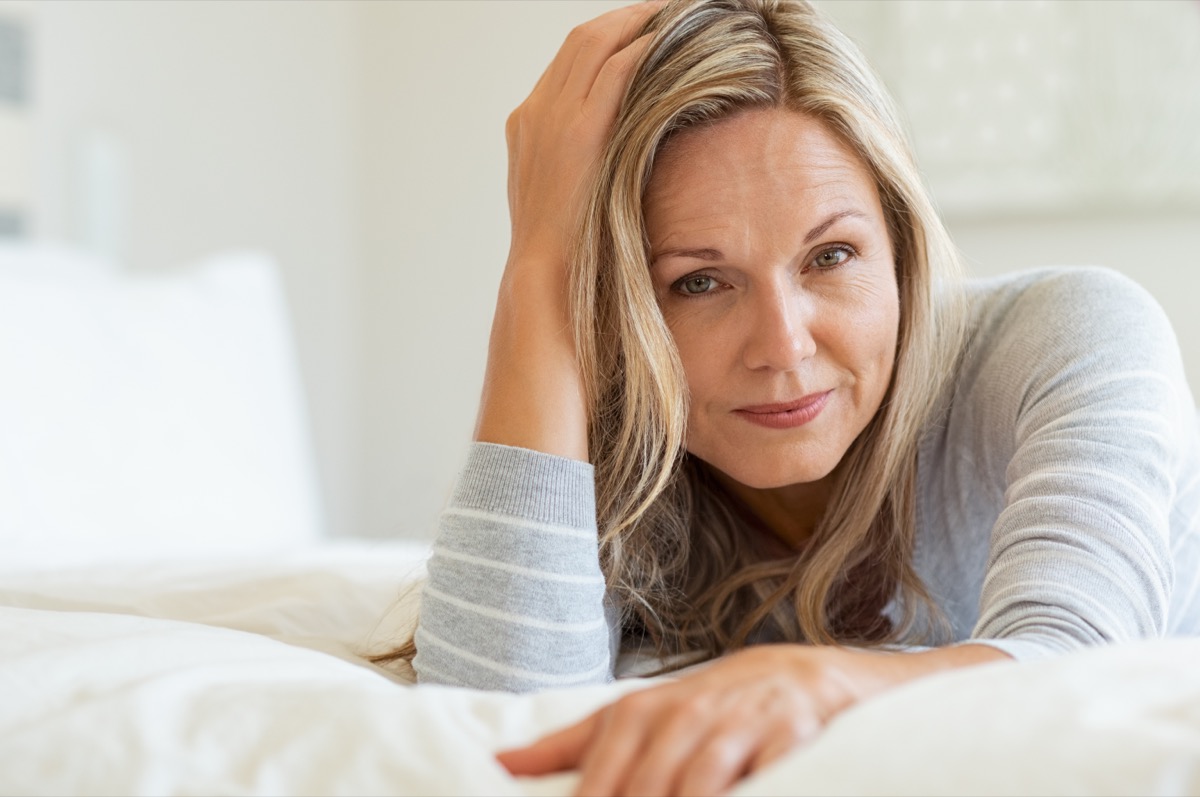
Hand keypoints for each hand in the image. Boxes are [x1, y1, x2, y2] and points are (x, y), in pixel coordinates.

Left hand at [496, 645, 865, 796]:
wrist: (795, 674)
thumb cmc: (701, 707)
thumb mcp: (634, 717)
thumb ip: (569, 745)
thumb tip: (501, 765)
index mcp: (638, 715)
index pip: (599, 781)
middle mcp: (684, 716)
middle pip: (645, 791)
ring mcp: (738, 726)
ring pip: (699, 785)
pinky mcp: (791, 736)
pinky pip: (766, 777)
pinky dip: (748, 793)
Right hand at [503, 0, 663, 269]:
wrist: (543, 270)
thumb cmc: (561, 244)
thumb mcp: (560, 192)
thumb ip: (577, 160)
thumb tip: (614, 151)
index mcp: (526, 122)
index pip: (567, 60)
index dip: (605, 37)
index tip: (638, 30)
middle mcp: (536, 111)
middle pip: (580, 41)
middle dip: (623, 18)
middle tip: (661, 8)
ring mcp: (553, 118)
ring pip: (594, 43)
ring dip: (635, 21)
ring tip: (671, 11)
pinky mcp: (579, 132)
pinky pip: (612, 71)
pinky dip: (638, 48)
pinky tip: (665, 39)